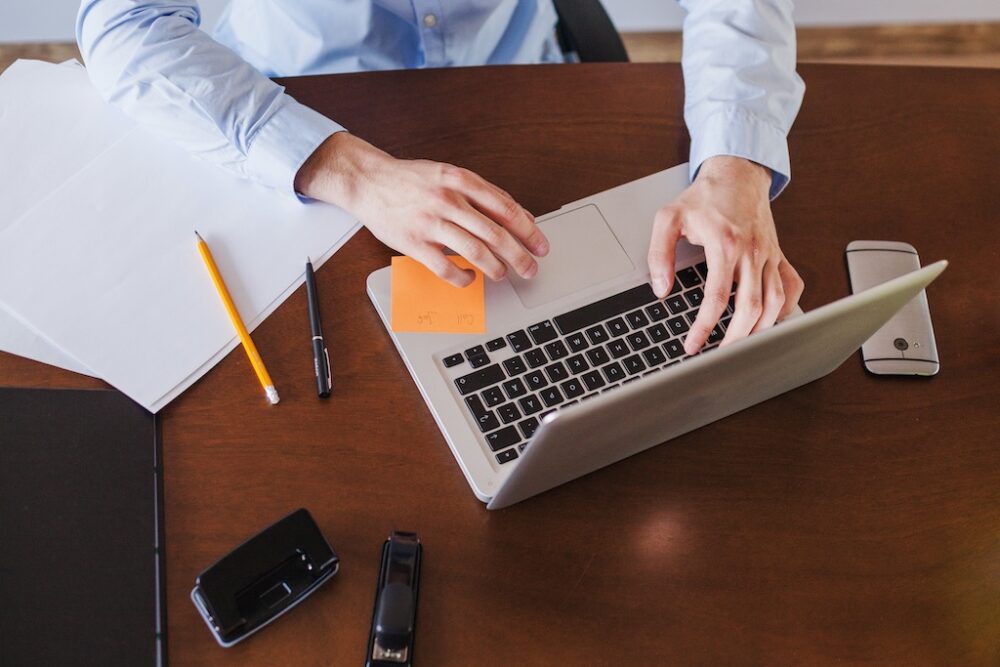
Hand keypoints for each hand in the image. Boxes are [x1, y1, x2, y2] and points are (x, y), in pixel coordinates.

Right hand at [294, 132, 548, 286]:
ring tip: (502, 274)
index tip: (541, 246)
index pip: (505, 208)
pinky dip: (463, 278)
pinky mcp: (414, 243)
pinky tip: (469, 279)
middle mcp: (448, 199)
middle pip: (494, 233)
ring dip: (494, 268)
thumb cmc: (412, 181)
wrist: (369, 181)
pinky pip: (445, 267)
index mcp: (460, 179)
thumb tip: (521, 217)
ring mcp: (430, 222)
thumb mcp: (450, 175)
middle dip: (519, 255)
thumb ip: (483, 195)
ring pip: (474, 251)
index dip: (528, 230)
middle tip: (530, 269)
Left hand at [647, 156, 803, 354]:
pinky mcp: (778, 253)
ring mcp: (769, 254)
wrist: (738, 172)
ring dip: (761, 330)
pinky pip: (792, 285)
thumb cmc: (703, 196)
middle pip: (751, 308)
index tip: (693, 345)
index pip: (717, 298)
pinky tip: (772, 321)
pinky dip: (787, 307)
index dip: (704, 327)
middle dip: (736, 339)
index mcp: (725, 245)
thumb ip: (659, 253)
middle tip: (720, 357)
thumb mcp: (669, 218)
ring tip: (742, 346)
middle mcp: (752, 252)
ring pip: (775, 302)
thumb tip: (660, 288)